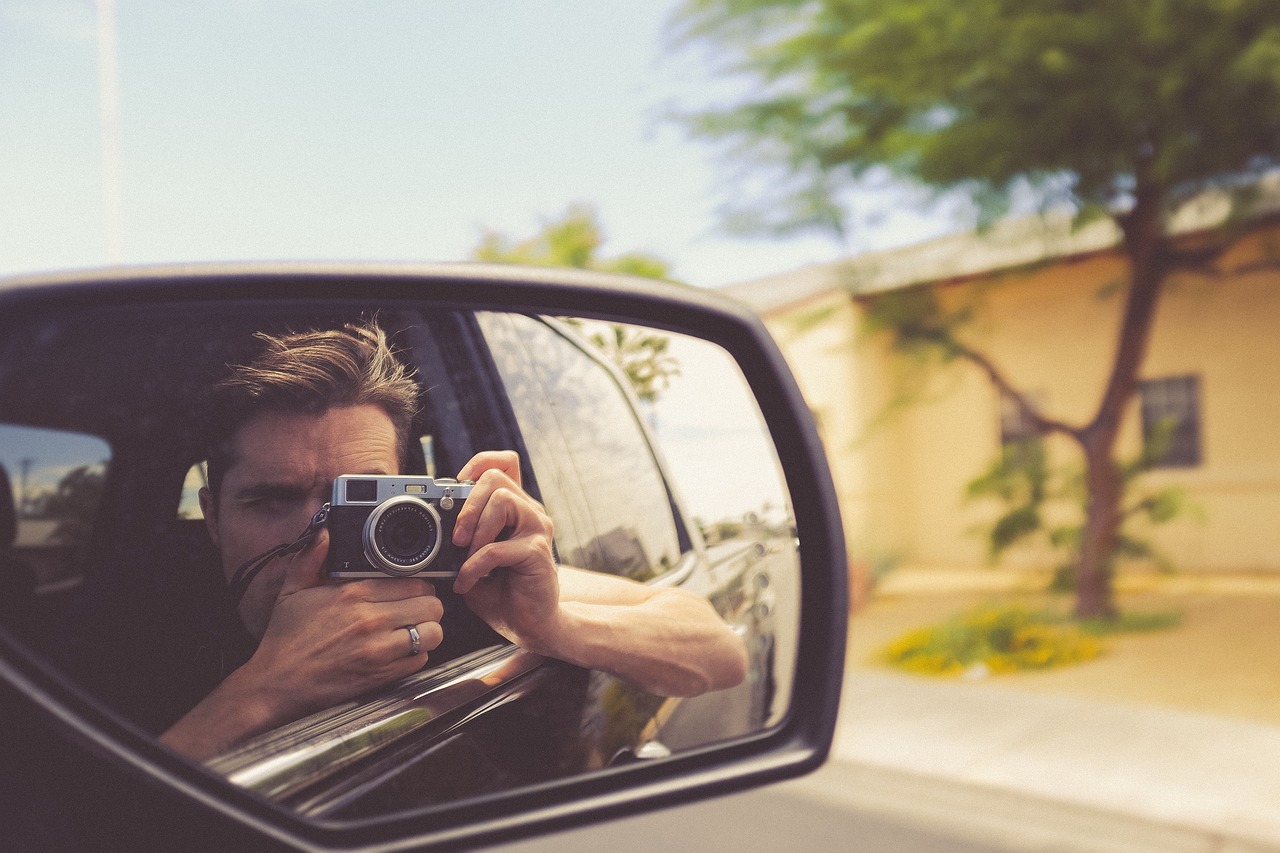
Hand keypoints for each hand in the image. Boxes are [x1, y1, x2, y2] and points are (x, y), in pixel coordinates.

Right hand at [239, 528, 444, 721]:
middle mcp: (371, 620)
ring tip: (414, 630)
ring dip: (428, 630)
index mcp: (353, 594)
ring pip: (433, 633)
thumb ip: (311, 558)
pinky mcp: (382, 675)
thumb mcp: (292, 590)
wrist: (277, 682)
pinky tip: (402, 651)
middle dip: (428, 605)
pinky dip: (416, 655)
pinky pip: (421, 660)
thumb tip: (324, 533)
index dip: (419, 584)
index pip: (414, 581)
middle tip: (417, 609)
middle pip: (432, 605)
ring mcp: (379, 649)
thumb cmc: (286, 639)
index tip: (414, 588)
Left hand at [451, 451, 561, 653]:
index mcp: (515, 509)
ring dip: (475, 529)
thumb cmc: (504, 593)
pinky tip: (468, 582)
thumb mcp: (473, 560)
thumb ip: (460, 542)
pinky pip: (497, 548)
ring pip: (503, 501)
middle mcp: (530, 512)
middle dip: (467, 503)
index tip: (458, 486)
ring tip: (464, 555)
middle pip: (497, 478)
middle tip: (455, 537)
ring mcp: (537, 530)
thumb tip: (433, 531)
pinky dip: (474, 566)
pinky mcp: (537, 552)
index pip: (505, 463)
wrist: (532, 625)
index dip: (479, 464)